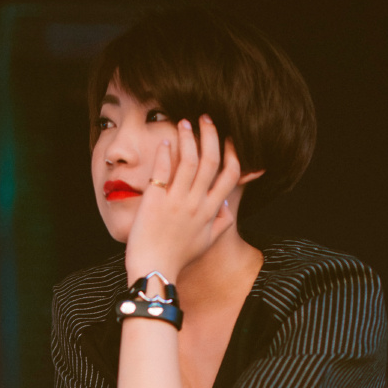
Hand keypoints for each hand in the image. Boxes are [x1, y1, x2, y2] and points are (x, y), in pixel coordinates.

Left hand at [125, 115, 242, 282]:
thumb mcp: (206, 243)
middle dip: (211, 135)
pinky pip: (162, 170)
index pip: (230, 175)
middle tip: (206, 118)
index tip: (229, 138)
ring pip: (188, 160)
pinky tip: (165, 139)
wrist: (154, 269)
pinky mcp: (155, 200)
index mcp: (211, 211)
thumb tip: (227, 207)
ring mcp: (176, 201)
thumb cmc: (178, 258)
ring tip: (185, 122)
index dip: (233, 153)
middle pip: (210, 161)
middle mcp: (196, 203)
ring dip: (188, 137)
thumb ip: (221, 224)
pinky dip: (164, 152)